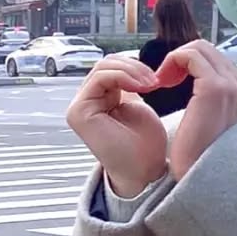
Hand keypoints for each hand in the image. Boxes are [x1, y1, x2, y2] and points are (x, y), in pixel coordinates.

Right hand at [65, 55, 169, 197]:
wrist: (144, 171)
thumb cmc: (144, 144)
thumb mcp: (137, 104)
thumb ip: (129, 85)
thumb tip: (130, 64)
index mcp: (98, 99)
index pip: (110, 67)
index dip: (134, 66)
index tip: (157, 79)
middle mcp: (84, 102)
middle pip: (105, 64)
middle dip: (133, 66)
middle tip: (154, 80)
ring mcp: (79, 106)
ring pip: (102, 68)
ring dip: (131, 71)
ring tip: (151, 83)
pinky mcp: (79, 112)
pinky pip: (100, 79)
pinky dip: (123, 76)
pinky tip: (142, 87)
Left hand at [152, 41, 236, 180]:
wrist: (199, 176)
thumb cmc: (197, 150)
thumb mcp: (204, 116)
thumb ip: (204, 93)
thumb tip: (189, 72)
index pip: (211, 56)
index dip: (187, 62)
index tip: (169, 81)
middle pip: (204, 47)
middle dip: (179, 59)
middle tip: (162, 80)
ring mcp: (229, 85)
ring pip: (197, 48)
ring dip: (173, 60)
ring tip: (160, 82)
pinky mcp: (214, 88)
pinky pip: (190, 55)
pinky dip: (171, 62)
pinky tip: (160, 83)